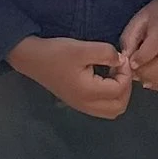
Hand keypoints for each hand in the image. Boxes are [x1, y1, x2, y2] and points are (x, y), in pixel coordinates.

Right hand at [7, 35, 133, 119]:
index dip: (125, 73)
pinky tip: (104, 79)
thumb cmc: (56, 53)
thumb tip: (121, 60)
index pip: (120, 90)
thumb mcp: (82, 48)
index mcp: (89, 92)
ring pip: (111, 110)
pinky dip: (109, 97)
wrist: (32, 58)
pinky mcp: (77, 103)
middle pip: (119, 106)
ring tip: (113, 75)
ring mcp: (81, 106)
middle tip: (120, 69)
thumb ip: (106, 53)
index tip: (120, 57)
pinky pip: (102, 108)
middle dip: (126, 87)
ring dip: (119, 94)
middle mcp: (86, 104)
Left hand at [118, 0, 157, 90]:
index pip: (154, 47)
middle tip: (135, 74)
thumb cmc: (155, 16)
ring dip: (156, 82)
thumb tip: (125, 61)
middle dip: (147, 74)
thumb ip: (129, 40)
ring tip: (144, 79)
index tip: (131, 64)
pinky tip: (155, 82)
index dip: (140, 59)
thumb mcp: (138, 21)